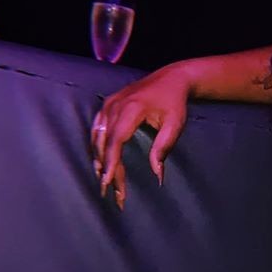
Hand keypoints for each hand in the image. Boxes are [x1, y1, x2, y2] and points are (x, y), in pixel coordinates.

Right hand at [90, 63, 192, 207]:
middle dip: (106, 168)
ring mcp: (108, 104)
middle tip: (111, 193)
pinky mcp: (107, 105)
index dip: (110, 161)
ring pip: (97, 137)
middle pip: (105, 142)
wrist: (171, 79)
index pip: (116, 140)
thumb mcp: (175, 124)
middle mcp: (114, 105)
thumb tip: (158, 175)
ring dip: (99, 160)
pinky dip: (97, 147)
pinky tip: (100, 162)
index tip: (107, 181)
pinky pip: (97, 129)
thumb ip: (163, 148)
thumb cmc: (175, 103)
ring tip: (104, 182)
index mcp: (131, 108)